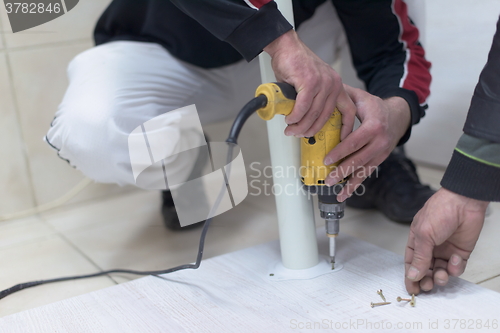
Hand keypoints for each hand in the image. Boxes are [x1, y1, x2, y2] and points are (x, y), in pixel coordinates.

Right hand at [264, 30, 355, 138]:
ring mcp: (323, 83)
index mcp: (337, 86)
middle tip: (299, 135)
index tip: (340, 139)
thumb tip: (307, 121)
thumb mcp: (312, 84)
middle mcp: (333, 84)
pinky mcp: (310, 82)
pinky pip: (303, 107)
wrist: (286, 46)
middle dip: (311, 130)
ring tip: (291, 129)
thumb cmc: (295, 65)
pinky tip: (289, 119)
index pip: (349, 110)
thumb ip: (314, 100)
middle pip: (325, 117)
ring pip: (313, 114)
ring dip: (300, 125)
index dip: (346, 127)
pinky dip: (295, 116)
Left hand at [323, 85, 410, 200]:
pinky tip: (343, 195)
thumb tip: (324, 91)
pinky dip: (355, 185)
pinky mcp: (379, 160)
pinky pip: (367, 174)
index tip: (327, 159)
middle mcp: (380, 141)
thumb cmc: (375, 106)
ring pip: (363, 169)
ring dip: (348, 181)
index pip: (355, 141)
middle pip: (359, 159)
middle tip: (327, 178)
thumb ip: (344, 94)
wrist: (397, 116)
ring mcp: (381, 153)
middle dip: (342, 170)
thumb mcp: (362, 97)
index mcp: (374, 125)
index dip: (340, 151)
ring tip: (334, 190)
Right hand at [405, 188, 487, 294]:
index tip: (412, 289)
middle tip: (427, 286)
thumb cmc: (439, 211)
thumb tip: (412, 274)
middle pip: (426, 270)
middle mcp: (430, 247)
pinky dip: (455, 268)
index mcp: (417, 240)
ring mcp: (445, 250)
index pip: (411, 263)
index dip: (411, 276)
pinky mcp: (460, 252)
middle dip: (426, 280)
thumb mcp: (424, 235)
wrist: (464, 202)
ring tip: (442, 275)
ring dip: (441, 276)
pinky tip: (455, 260)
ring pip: (441, 271)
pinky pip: (456, 267)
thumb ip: (419, 257)